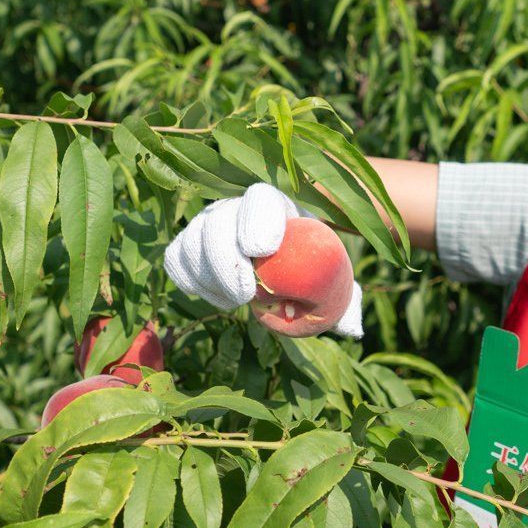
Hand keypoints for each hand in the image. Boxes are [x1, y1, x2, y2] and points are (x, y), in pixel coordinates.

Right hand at [163, 182, 362, 336]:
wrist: (283, 262)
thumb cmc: (313, 269)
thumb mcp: (336, 281)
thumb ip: (344, 298)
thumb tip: (350, 328)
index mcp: (278, 203)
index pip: (260, 198)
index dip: (257, 219)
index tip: (262, 250)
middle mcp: (237, 205)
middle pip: (218, 219)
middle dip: (227, 258)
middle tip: (246, 295)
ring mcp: (209, 223)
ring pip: (193, 240)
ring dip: (211, 276)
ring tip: (239, 300)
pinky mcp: (189, 244)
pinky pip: (177, 259)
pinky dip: (193, 281)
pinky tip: (221, 299)